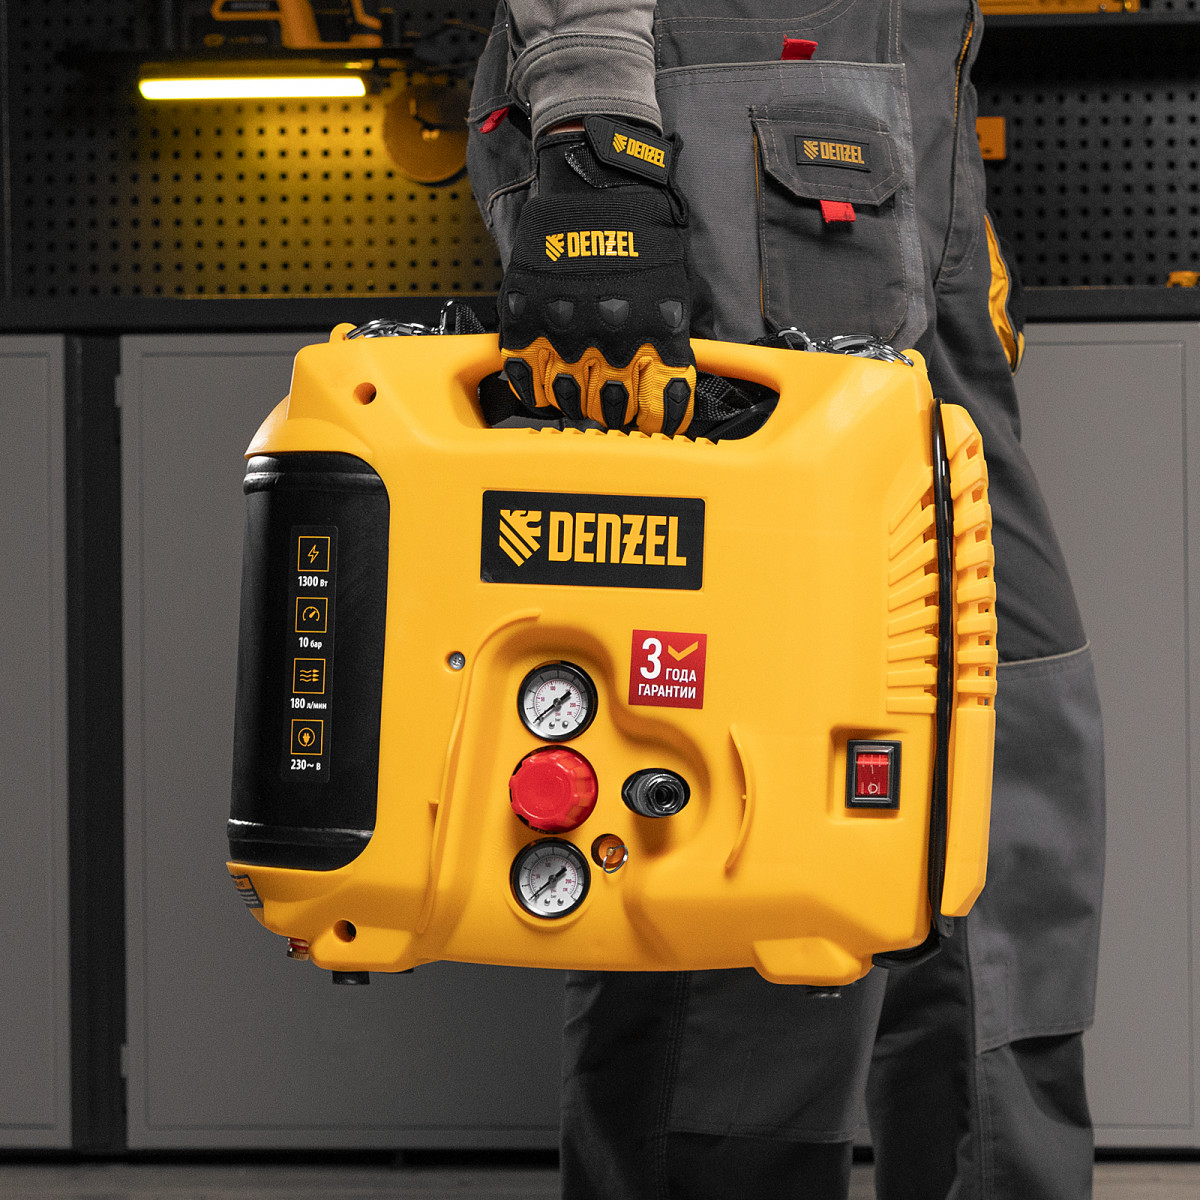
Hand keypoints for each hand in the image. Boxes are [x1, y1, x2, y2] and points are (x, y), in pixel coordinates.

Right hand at [499, 116, 696, 435]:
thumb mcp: (672, 286)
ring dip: (576, 404)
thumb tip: (662, 384)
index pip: (664, 404)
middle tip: (612, 408)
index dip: (659, 424)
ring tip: (579, 396)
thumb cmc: (640, 228)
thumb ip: (666, 339)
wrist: (594, 180)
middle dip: (615, 413)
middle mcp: (612, 337)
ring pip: (568, 401)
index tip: (655, 428)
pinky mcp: (525, 317)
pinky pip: (524, 379)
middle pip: (612, 409)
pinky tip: (544, 391)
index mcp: (656, 331)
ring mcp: (564, 329)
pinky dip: (534, 393)